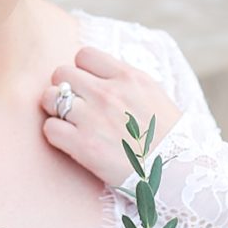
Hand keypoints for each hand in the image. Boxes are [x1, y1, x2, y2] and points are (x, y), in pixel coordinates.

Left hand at [39, 45, 183, 188]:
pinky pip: (50, 128)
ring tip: (69, 123)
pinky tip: (70, 142)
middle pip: (61, 73)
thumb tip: (101, 76)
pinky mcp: (84, 146)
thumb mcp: (153, 95)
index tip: (88, 86)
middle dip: (64, 88)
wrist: (178, 173)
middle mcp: (108, 93)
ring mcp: (94, 118)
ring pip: (50, 98)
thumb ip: (125, 82)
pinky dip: (56, 135)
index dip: (82, 70)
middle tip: (74, 106)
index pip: (84, 54)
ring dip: (55, 110)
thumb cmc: (169, 138)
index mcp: (128, 77)